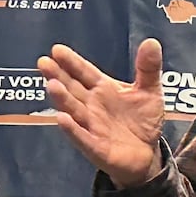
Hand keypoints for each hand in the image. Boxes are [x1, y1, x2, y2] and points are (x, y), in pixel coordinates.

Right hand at [38, 40, 165, 187]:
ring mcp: (92, 127)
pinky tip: (62, 119)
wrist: (147, 154)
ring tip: (52, 85)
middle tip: (44, 63)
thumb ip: (148, 68)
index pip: (85, 72)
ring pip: (74, 110)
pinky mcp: (96, 148)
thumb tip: (152, 42)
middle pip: (72, 89)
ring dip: (62, 99)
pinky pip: (83, 138)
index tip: (57, 50)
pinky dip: (73, 130)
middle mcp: (92, 106)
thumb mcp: (150, 91)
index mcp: (103, 89)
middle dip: (58, 76)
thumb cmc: (142, 120)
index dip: (72, 62)